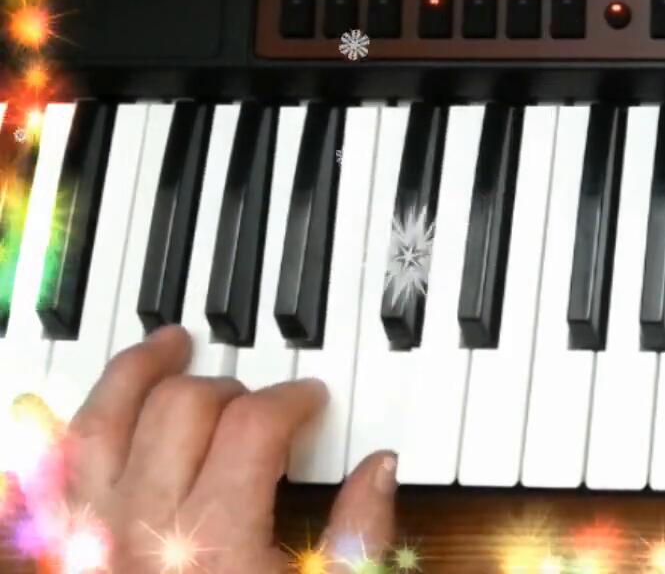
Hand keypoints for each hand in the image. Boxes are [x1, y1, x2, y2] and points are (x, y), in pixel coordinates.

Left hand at [51, 325, 395, 572]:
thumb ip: (360, 538)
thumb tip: (379, 468)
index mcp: (219, 544)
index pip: (255, 423)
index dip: (292, 398)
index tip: (310, 403)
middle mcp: (141, 532)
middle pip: (182, 407)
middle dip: (229, 385)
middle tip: (258, 397)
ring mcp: (86, 545)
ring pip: (99, 424)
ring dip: (134, 375)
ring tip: (166, 349)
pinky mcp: (55, 563)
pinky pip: (48, 477)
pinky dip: (64, 436)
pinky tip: (88, 418)